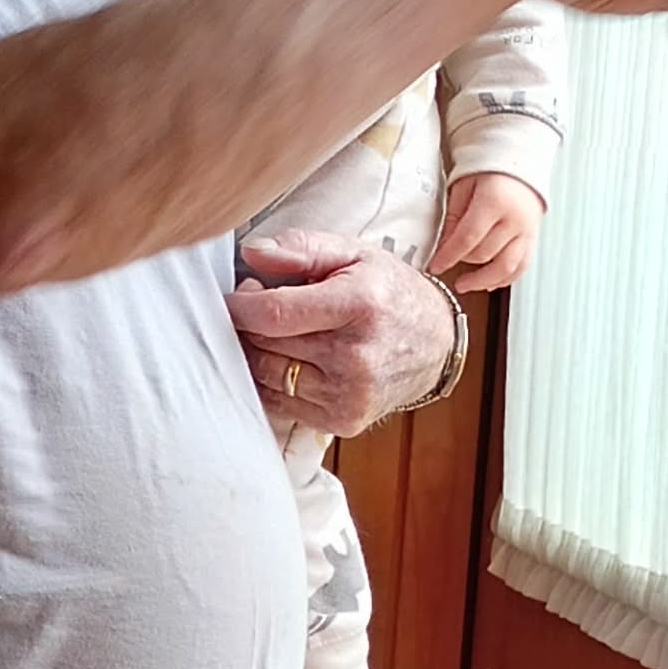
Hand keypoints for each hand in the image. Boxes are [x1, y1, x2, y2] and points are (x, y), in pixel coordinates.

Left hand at [227, 229, 460, 434]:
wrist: (437, 344)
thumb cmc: (390, 292)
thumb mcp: (354, 253)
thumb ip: (301, 248)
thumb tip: (252, 252)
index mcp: (359, 305)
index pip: (274, 314)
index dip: (239, 306)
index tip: (230, 297)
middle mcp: (355, 356)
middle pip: (265, 345)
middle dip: (246, 325)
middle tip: (254, 304)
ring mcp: (350, 395)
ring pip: (267, 375)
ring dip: (255, 352)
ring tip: (273, 329)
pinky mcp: (344, 420)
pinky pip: (281, 402)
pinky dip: (271, 380)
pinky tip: (285, 357)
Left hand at [431, 172, 543, 288]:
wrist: (520, 160)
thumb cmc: (489, 169)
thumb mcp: (464, 185)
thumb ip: (454, 216)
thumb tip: (444, 245)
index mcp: (495, 202)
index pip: (468, 238)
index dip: (449, 256)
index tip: (435, 266)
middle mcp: (515, 219)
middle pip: (485, 253)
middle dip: (462, 262)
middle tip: (446, 263)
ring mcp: (528, 231)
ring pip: (506, 267)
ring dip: (483, 280)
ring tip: (464, 284)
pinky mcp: (534, 238)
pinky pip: (522, 266)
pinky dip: (506, 279)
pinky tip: (489, 283)